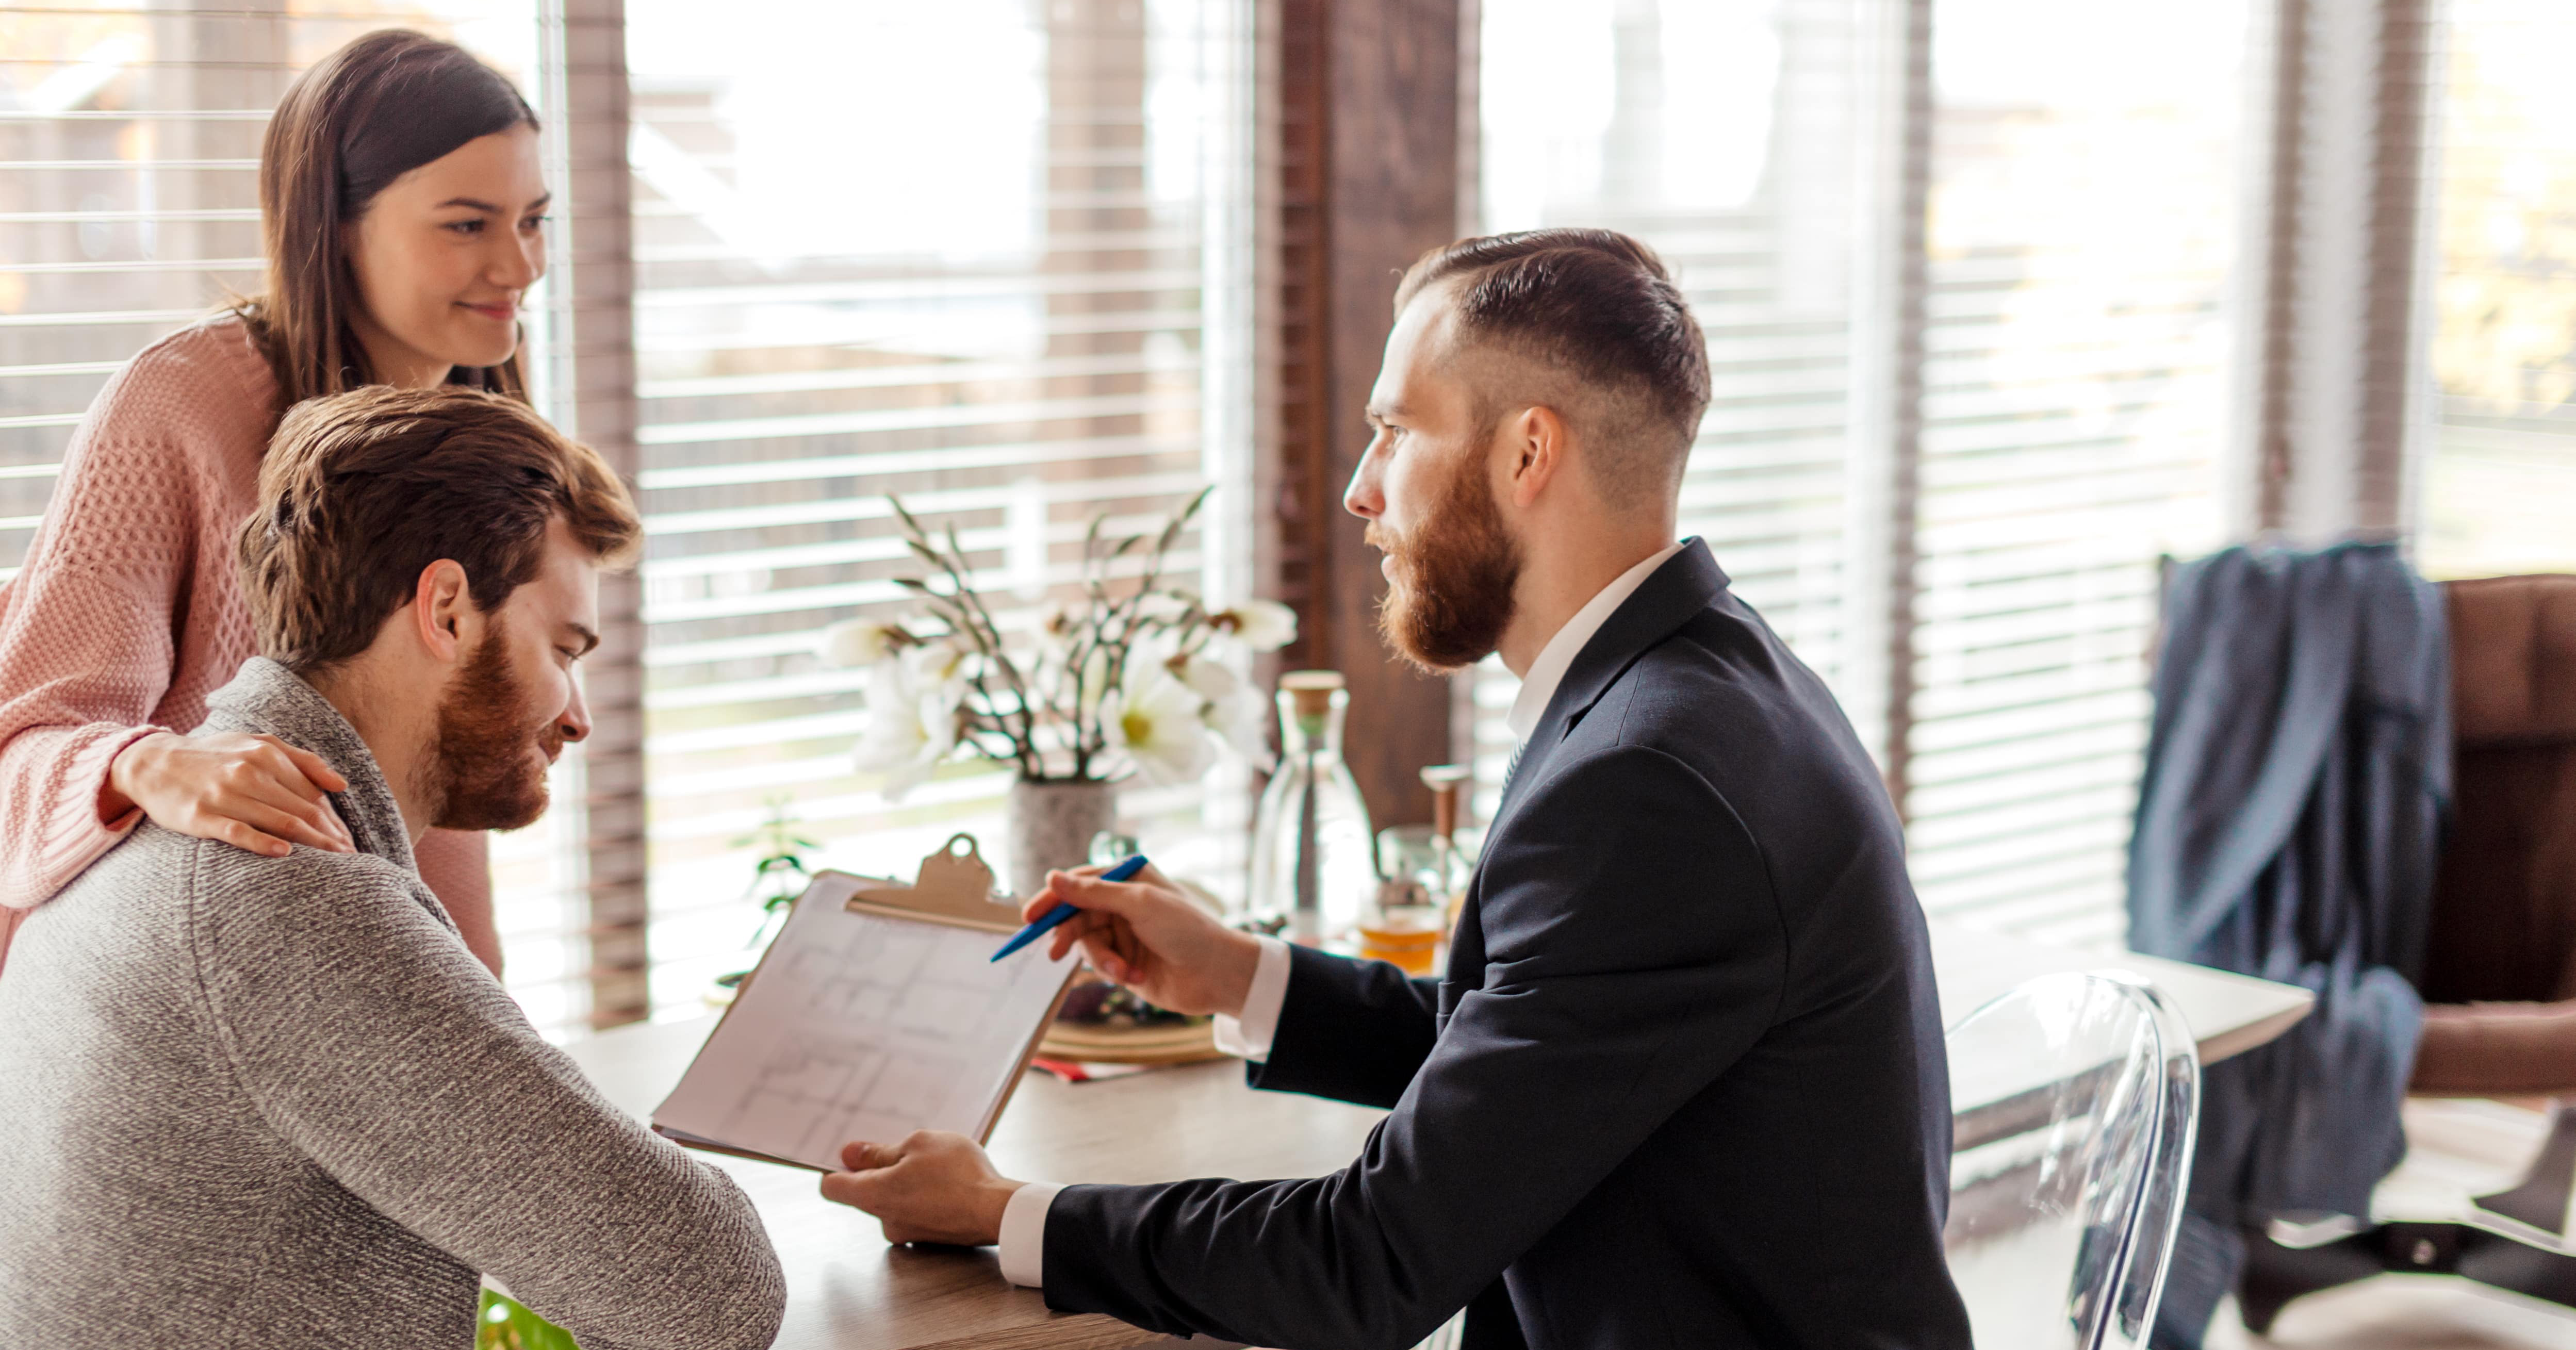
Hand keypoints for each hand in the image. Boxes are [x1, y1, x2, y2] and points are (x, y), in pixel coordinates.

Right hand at [102, 730, 353, 857]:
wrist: (153, 762)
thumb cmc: (214, 755)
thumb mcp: (257, 743)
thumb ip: (302, 760)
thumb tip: (341, 785)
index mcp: (267, 755)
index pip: (313, 795)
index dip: (335, 820)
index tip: (349, 841)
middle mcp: (249, 772)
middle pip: (303, 810)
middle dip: (331, 836)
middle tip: (350, 858)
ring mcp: (224, 794)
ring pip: (280, 821)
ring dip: (312, 844)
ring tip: (335, 863)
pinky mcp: (201, 816)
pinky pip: (238, 832)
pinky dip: (264, 842)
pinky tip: (286, 854)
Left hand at [820, 1132, 1021, 1245]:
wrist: (997, 1211)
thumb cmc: (958, 1174)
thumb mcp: (917, 1145)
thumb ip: (880, 1151)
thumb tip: (850, 1153)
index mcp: (873, 1195)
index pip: (832, 1187)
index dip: (837, 1167)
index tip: (852, 1153)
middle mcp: (884, 1219)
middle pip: (866, 1192)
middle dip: (881, 1169)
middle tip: (909, 1149)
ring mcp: (906, 1232)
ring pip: (894, 1201)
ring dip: (906, 1182)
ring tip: (935, 1165)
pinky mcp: (928, 1238)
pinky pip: (915, 1211)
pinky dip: (925, 1197)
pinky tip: (947, 1183)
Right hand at [1032, 863, 1262, 1017]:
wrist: (1219, 974)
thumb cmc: (1188, 929)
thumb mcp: (1139, 904)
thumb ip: (1093, 893)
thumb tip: (1052, 878)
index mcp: (1130, 877)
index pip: (1080, 882)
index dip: (1054, 898)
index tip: (1031, 915)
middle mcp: (1124, 903)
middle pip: (1077, 914)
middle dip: (1069, 934)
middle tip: (1054, 952)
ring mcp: (1125, 933)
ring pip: (1087, 943)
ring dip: (1102, 959)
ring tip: (1123, 970)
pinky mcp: (1126, 961)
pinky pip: (1101, 964)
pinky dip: (1114, 971)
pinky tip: (1136, 976)